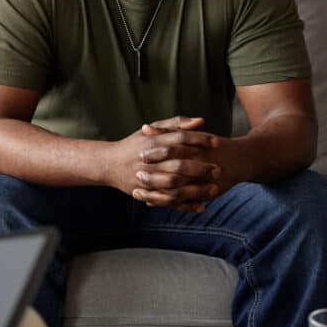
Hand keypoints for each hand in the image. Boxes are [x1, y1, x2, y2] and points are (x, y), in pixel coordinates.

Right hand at [107, 116, 221, 213]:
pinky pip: (167, 200)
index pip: (180, 138)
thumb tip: (201, 121)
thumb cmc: (134, 144)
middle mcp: (149, 159)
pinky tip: (201, 206)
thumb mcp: (151, 129)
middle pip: (178, 164)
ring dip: (195, 188)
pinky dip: (184, 205)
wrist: (107, 163)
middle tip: (218, 169)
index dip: (199, 139)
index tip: (217, 142)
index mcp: (152, 141)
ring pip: (174, 184)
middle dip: (200, 168)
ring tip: (214, 188)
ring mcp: (146, 177)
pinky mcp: (145, 192)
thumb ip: (176, 124)